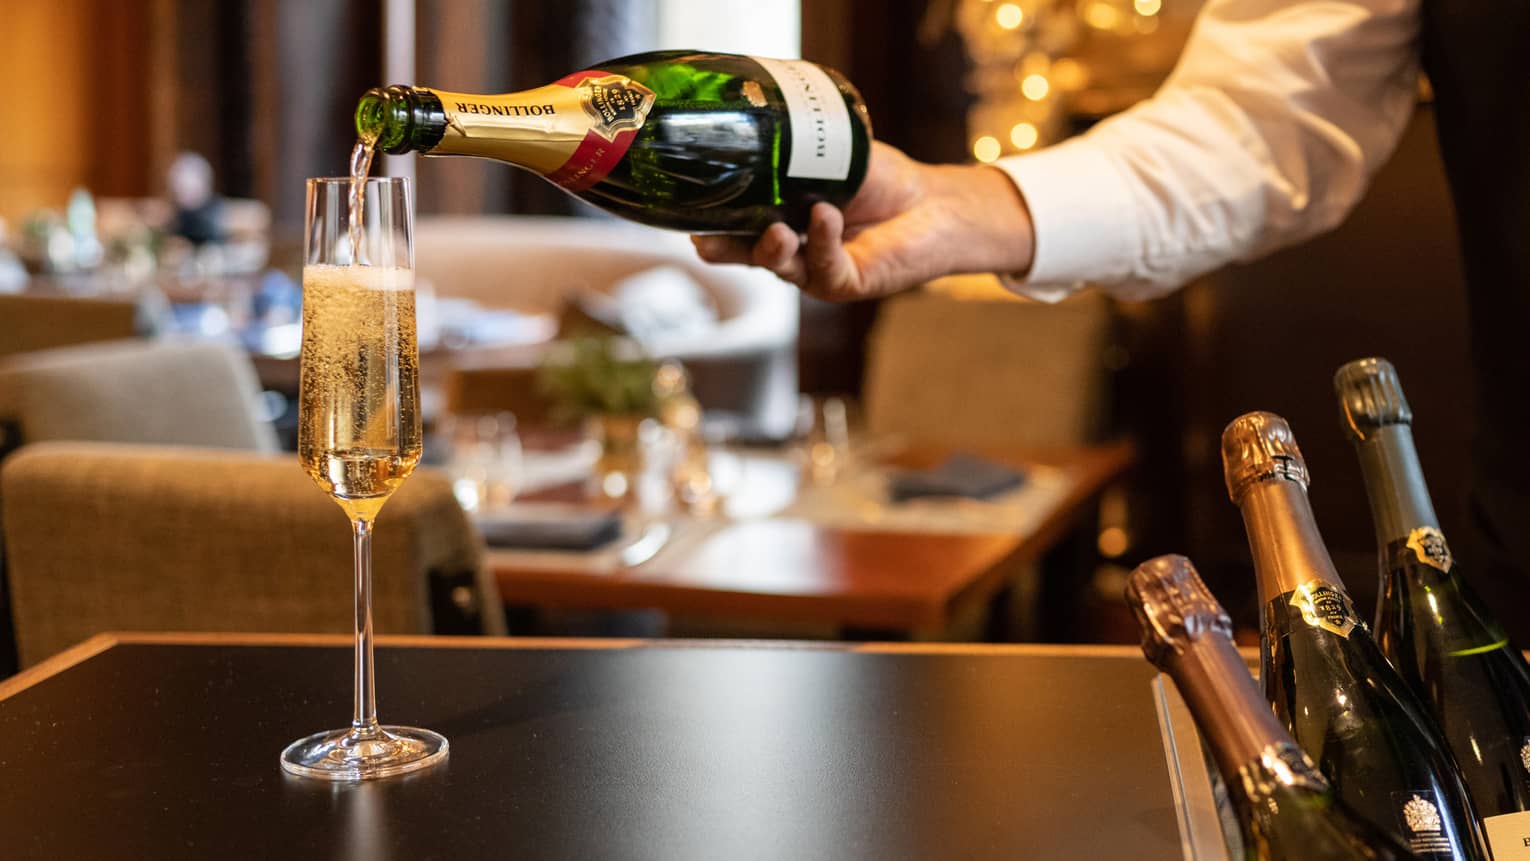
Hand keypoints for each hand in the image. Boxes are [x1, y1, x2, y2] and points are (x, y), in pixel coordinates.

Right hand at [692, 141, 1035, 301]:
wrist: (932, 204)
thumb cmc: (881, 180)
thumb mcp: (835, 154)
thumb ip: (802, 148)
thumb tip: (766, 123)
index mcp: (776, 217)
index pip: (733, 224)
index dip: (710, 222)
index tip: (688, 218)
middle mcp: (789, 248)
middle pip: (745, 253)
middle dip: (724, 249)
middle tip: (705, 242)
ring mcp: (813, 269)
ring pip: (779, 267)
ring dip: (772, 250)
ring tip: (777, 230)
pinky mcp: (844, 282)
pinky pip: (824, 267)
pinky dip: (823, 240)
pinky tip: (827, 216)